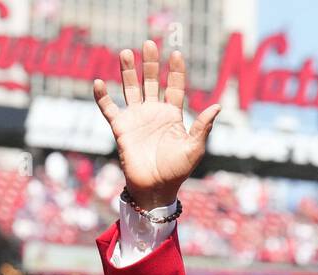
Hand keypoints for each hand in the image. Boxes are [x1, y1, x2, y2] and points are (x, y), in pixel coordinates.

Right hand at [92, 41, 220, 208]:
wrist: (155, 188)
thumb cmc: (176, 171)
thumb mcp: (194, 148)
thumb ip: (203, 126)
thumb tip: (217, 105)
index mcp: (172, 115)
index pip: (174, 87)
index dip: (175, 71)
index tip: (176, 53)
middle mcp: (154, 113)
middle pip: (152, 81)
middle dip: (150, 63)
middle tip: (148, 43)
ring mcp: (137, 118)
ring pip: (131, 88)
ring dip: (128, 71)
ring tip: (126, 52)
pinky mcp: (121, 128)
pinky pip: (109, 109)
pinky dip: (103, 97)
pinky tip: (99, 82)